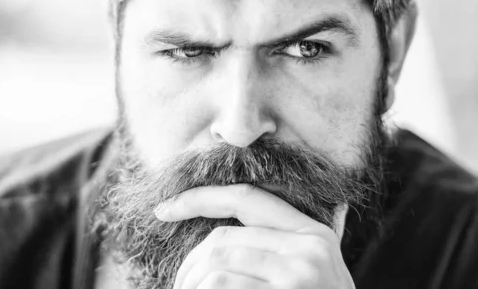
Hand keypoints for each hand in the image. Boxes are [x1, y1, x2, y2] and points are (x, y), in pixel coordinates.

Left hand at [154, 184, 353, 288]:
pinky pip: (222, 287)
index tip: (163, 209)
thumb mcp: (315, 273)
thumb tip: (239, 235)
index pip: (245, 198)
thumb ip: (286, 246)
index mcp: (313, 232)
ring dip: (190, 283)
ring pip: (217, 264)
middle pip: (222, 238)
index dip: (199, 198)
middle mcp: (309, 247)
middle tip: (179, 285)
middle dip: (189, 263)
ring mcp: (299, 274)